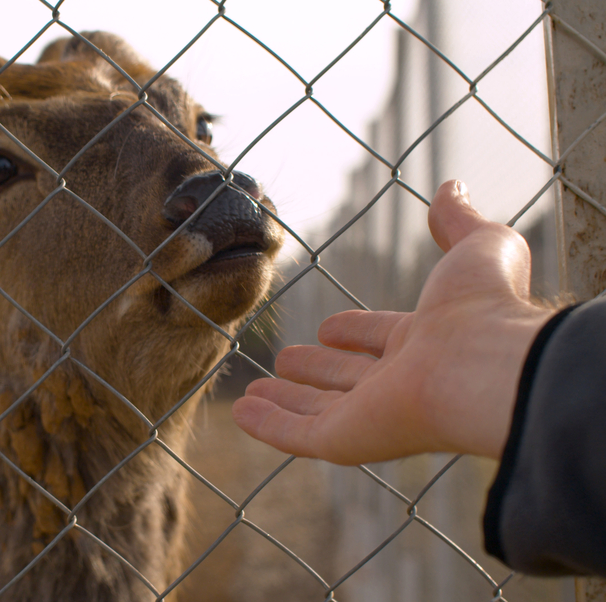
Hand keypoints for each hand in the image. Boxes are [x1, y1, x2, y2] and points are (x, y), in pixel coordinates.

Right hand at [233, 180, 554, 463]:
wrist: (486, 366)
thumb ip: (460, 221)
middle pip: (347, 379)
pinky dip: (267, 426)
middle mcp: (399, 385)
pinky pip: (296, 436)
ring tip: (252, 389)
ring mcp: (370, 417)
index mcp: (427, 343)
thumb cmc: (483, 308)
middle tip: (286, 361)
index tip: (330, 329)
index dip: (356, 333)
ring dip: (285, 401)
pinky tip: (241, 413)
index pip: (382, 340)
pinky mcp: (346, 442)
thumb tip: (455, 186)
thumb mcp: (477, 247)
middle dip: (317, 370)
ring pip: (317, 410)